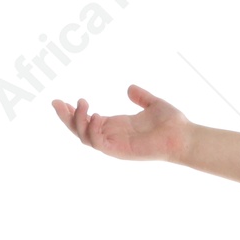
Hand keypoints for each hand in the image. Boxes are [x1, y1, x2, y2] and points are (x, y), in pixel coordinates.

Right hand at [51, 84, 191, 161]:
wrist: (184, 136)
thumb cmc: (173, 124)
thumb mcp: (153, 104)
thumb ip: (141, 97)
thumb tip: (130, 88)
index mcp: (118, 127)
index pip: (88, 121)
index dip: (74, 112)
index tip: (63, 100)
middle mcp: (113, 136)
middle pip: (80, 130)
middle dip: (65, 117)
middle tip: (56, 102)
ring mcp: (115, 145)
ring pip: (84, 137)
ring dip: (76, 120)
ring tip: (81, 103)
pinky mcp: (119, 151)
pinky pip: (96, 143)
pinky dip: (90, 130)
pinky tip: (94, 115)